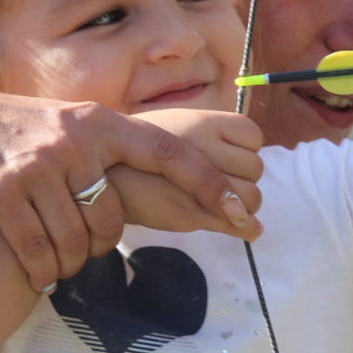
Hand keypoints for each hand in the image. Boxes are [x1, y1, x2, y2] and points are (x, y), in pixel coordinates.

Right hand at [0, 83, 247, 292]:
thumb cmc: (23, 128)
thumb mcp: (77, 123)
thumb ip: (119, 146)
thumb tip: (179, 174)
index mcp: (104, 123)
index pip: (172, 154)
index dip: (209, 183)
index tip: (237, 208)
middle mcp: (76, 143)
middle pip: (116, 220)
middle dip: (103, 243)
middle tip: (84, 243)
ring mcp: (38, 169)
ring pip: (78, 242)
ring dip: (71, 261)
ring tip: (58, 255)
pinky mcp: (2, 196)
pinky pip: (40, 252)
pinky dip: (44, 270)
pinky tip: (40, 270)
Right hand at [113, 109, 262, 238]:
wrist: (97, 176)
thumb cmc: (136, 149)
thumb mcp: (175, 126)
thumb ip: (212, 137)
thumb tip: (250, 150)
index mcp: (203, 122)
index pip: (254, 137)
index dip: (246, 150)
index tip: (229, 158)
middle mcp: (206, 149)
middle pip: (255, 169)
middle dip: (245, 180)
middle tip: (223, 187)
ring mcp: (200, 184)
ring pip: (251, 198)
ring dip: (244, 206)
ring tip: (223, 206)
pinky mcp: (192, 214)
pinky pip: (238, 224)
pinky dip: (247, 228)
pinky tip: (246, 229)